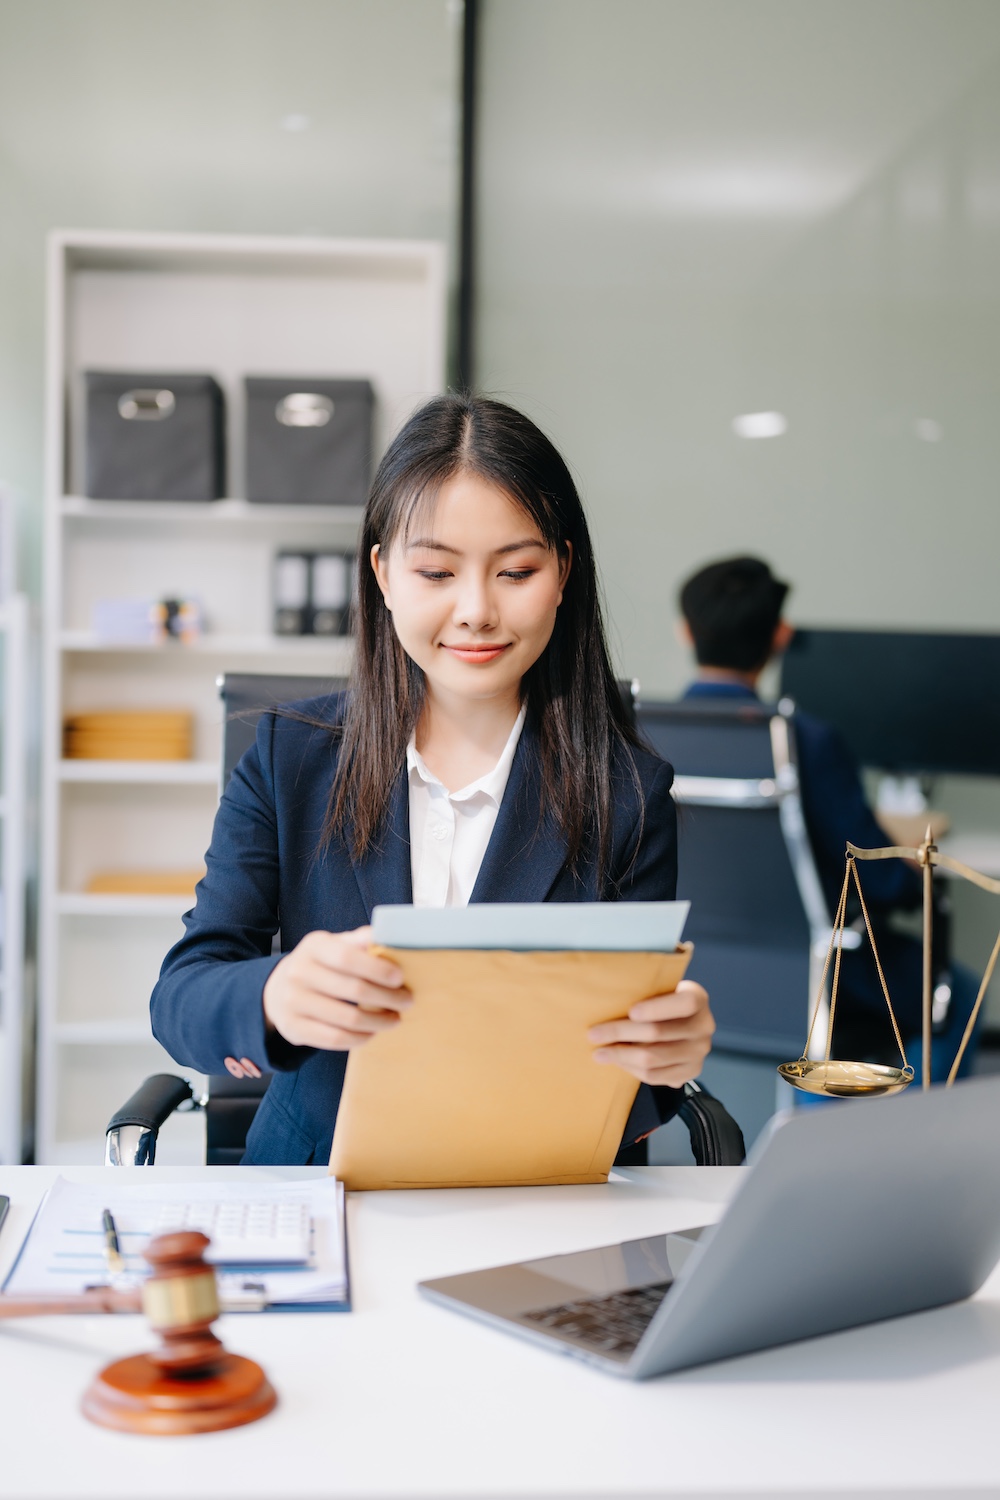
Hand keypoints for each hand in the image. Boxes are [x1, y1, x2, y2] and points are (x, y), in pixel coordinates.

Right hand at [263, 926, 410, 1050]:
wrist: (277, 991)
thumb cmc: (319, 965)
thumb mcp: (333, 945)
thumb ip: (359, 940)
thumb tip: (389, 936)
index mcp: (314, 947)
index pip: (347, 957)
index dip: (377, 968)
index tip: (400, 977)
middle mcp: (299, 973)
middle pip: (353, 990)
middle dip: (387, 998)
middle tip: (407, 1000)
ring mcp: (293, 1002)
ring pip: (347, 1019)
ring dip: (379, 1021)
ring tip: (395, 1019)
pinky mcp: (294, 1028)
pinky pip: (335, 1038)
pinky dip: (360, 1038)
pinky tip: (372, 1032)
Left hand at [588, 981, 714, 1087]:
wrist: (682, 1024)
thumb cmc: (662, 1001)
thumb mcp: (660, 989)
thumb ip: (643, 991)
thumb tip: (604, 999)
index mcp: (698, 999)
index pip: (684, 1004)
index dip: (657, 1008)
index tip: (631, 1011)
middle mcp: (704, 1026)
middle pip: (658, 1033)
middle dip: (621, 1033)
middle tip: (594, 1033)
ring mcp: (698, 1052)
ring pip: (653, 1058)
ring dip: (621, 1056)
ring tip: (599, 1052)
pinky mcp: (690, 1072)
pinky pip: (655, 1076)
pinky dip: (631, 1069)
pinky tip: (617, 1061)